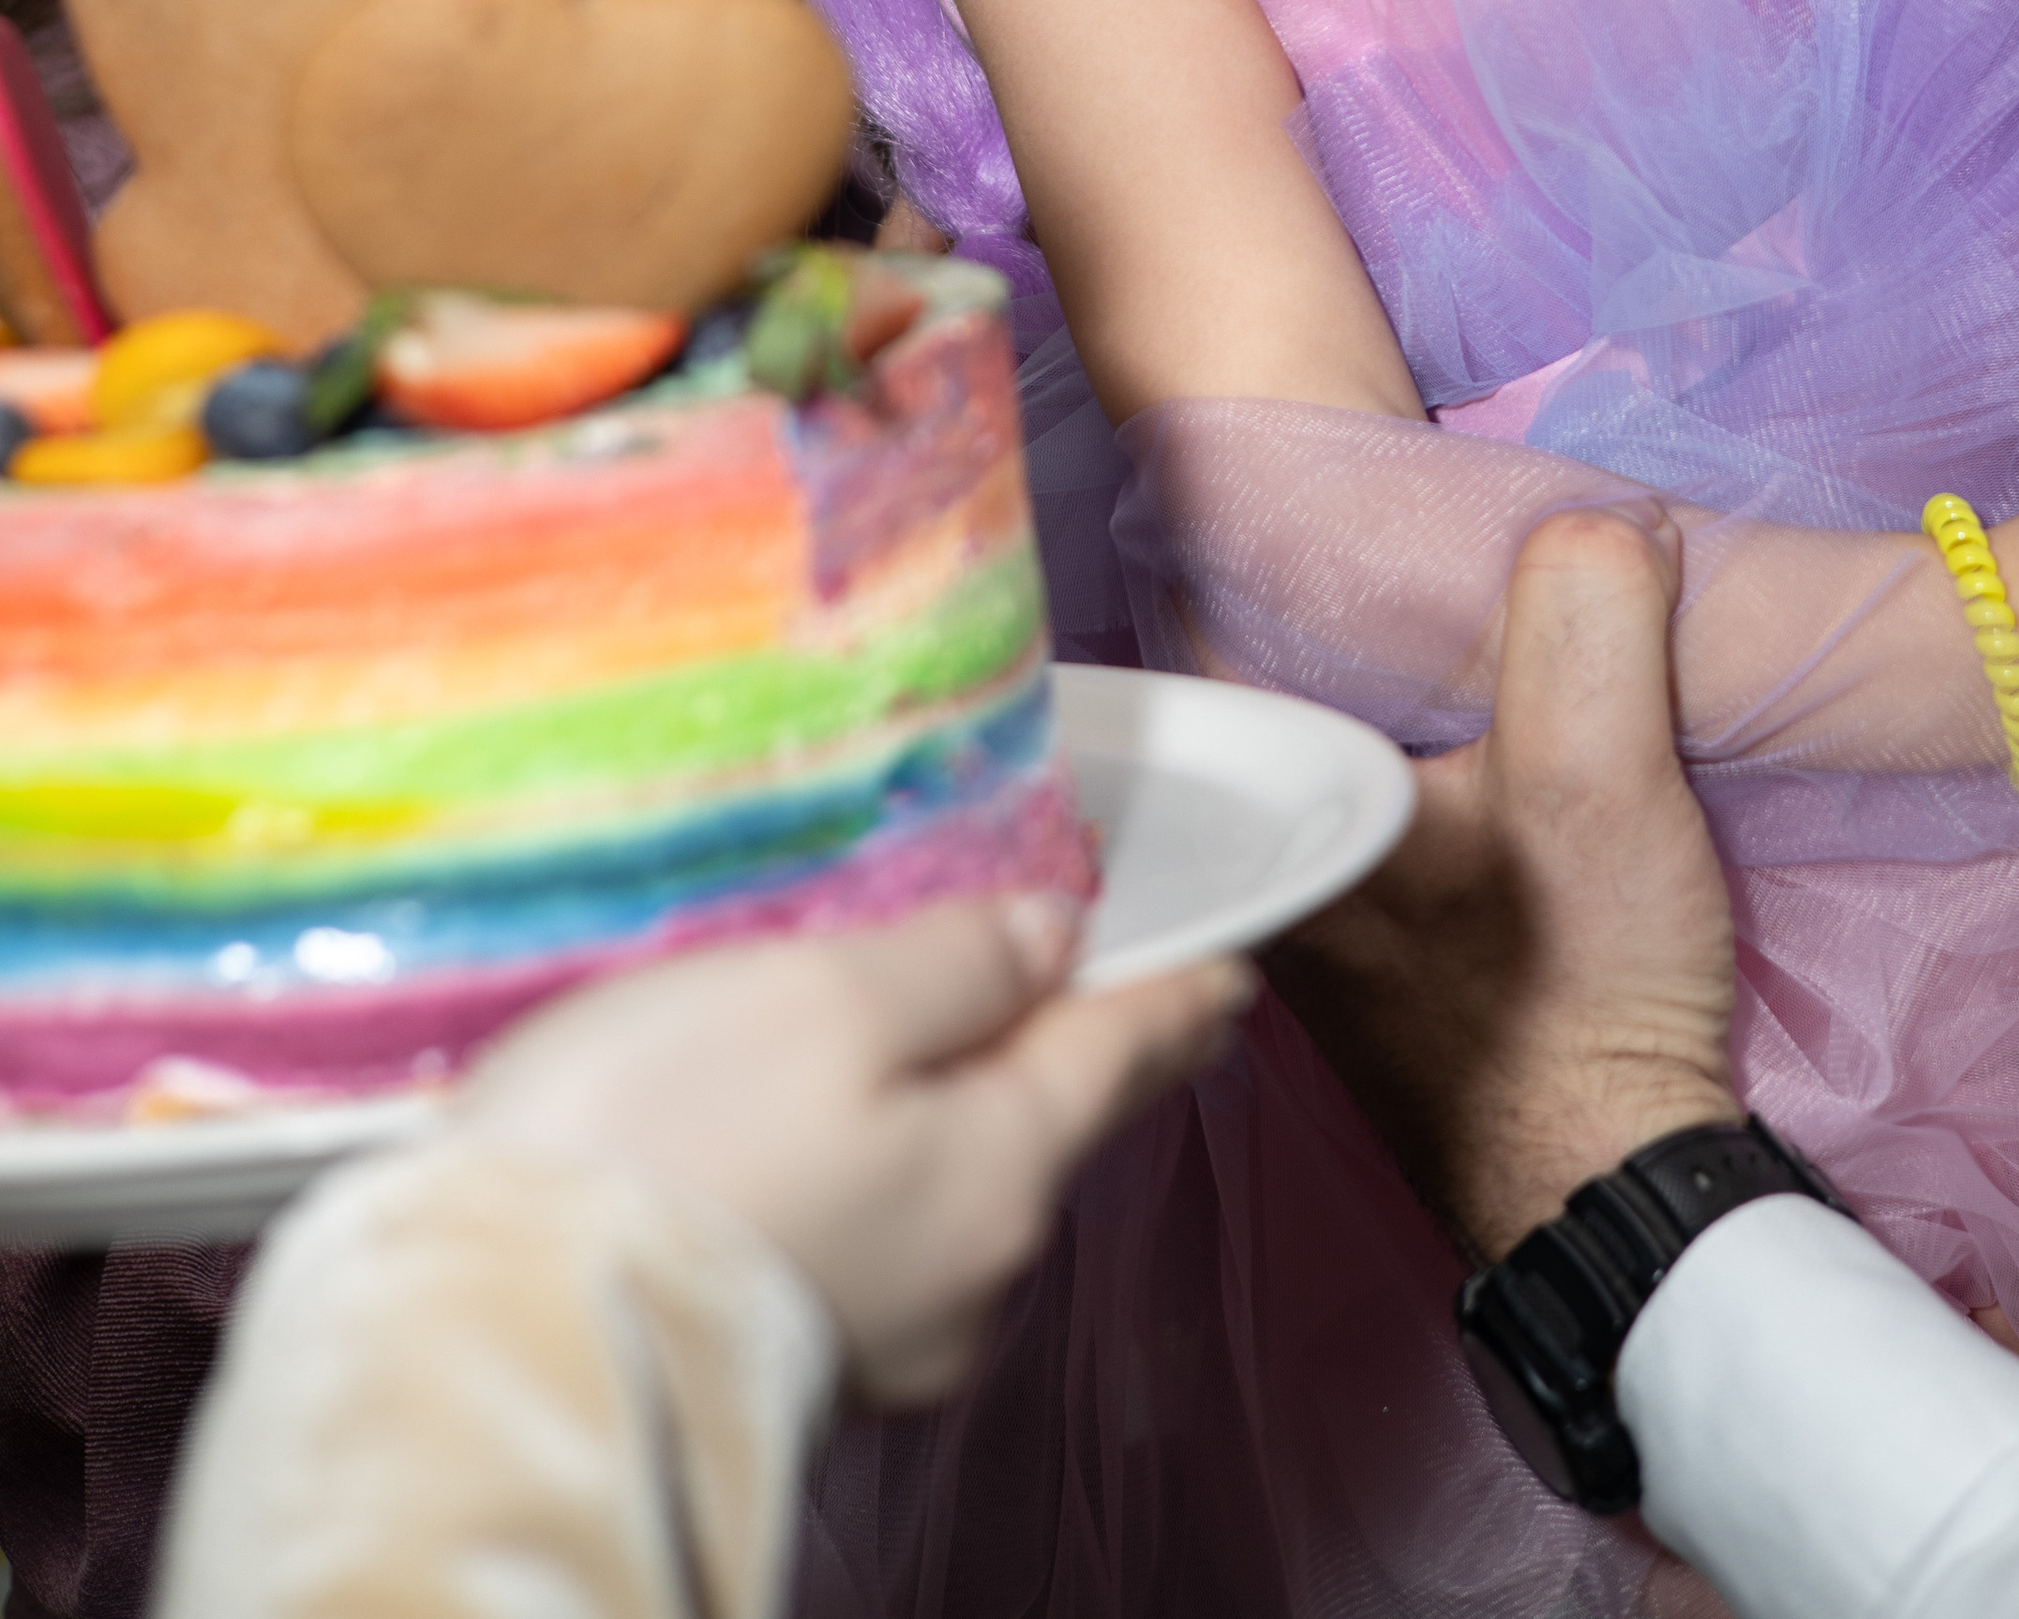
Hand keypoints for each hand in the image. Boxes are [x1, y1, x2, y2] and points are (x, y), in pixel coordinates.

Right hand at [460, 895, 1249, 1405]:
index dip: (1176, 999)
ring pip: (946, 1192)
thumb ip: (952, 964)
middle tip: (1066, 985)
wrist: (495, 1360)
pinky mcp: (787, 1368)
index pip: (1117, 1057)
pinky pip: (860, 1239)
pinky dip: (856, 1175)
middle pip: (1034, 1130)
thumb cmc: (666, 1149)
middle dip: (1047, 1054)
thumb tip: (1051, 937)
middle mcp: (969, 1280)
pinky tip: (806, 1145)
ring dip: (938, 1117)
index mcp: (1000, 1171)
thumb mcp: (822, 997)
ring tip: (911, 1050)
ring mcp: (882, 1344)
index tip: (1235, 975)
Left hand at [1268, 506, 1737, 1261]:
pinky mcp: (1373, 923)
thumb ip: (1583, 616)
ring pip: (1323, 720)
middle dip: (1325, 573)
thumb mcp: (1597, 778)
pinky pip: (1370, 776)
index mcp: (1263, 804)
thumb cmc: (1578, 994)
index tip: (1318, 439)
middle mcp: (1254, 850)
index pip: (1209, 613)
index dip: (1263, 512)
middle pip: (1265, 660)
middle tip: (1401, 483)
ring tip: (1451, 572)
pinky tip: (1477, 692)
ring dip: (1380, 654)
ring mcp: (1308, 892)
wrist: (1619, 1180)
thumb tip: (1590, 513)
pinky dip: (1414, 726)